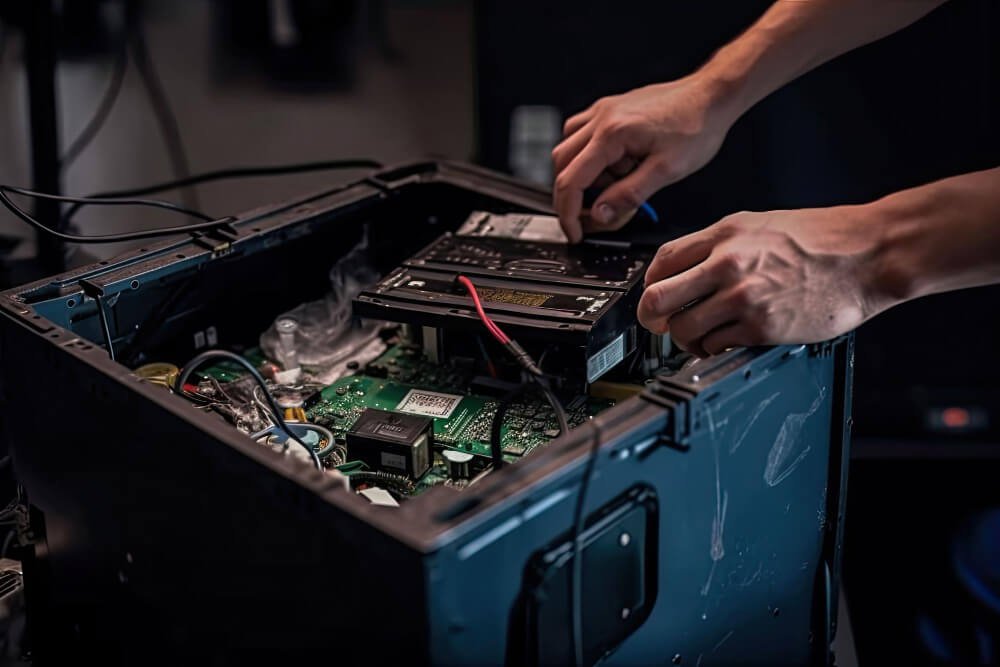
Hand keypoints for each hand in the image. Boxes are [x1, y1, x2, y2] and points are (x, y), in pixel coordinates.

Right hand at [552, 75, 735, 241]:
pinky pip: (582, 134)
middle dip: (571, 196)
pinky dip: (587, 156)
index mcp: (612, 134)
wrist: (712, 95)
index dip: (568, 213)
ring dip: (580, 174)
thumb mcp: (667, 170)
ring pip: (567, 148)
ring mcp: (603, 110)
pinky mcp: (610, 109)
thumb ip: (629, 195)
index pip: (571, 180)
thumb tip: (600, 214)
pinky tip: (613, 165)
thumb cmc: (697, 126)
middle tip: (592, 216)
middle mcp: (601, 118)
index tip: (575, 232)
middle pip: (561, 164)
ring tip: (614, 183)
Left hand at [638, 206, 885, 355]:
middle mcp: (726, 265)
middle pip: (657, 298)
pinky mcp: (760, 327)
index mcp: (723, 235)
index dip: (650, 283)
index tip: (655, 294)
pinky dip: (712, 349)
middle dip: (651, 317)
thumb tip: (686, 267)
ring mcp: (741, 297)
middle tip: (659, 323)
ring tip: (698, 336)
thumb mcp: (758, 224)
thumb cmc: (820, 238)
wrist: (865, 255)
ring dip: (684, 339)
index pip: (660, 262)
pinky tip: (724, 342)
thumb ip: (718, 244)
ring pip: (682, 329)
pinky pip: (714, 346)